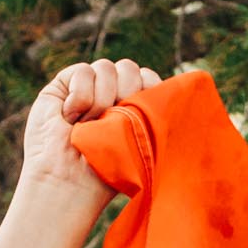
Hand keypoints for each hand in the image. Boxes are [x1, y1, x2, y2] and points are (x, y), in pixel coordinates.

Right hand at [0, 58, 159, 247]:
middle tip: (116, 120)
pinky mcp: (63, 85)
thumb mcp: (145, 147)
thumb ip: (159, 120)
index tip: (147, 111)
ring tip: (90, 125)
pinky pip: (82, 71)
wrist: (70, 180)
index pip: (148, 79)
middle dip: (127, 91)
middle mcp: (111, 94)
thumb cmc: (110, 172)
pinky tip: (72, 118)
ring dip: (102, 99)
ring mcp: (87, 88)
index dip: (149, 87)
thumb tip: (183, 97)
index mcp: (134, 108)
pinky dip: (81, 95)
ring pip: (106, 67)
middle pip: (129, 68)